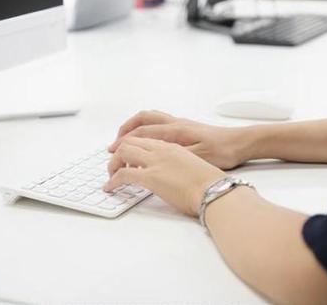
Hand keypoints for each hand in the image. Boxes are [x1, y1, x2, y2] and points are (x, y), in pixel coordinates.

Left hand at [105, 137, 227, 216]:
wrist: (216, 190)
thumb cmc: (211, 183)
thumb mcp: (194, 164)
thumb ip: (179, 163)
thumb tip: (172, 173)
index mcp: (173, 144)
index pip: (145, 136)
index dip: (131, 143)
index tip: (126, 152)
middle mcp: (162, 148)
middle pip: (131, 140)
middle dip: (118, 151)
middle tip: (115, 164)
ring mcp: (156, 161)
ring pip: (124, 152)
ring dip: (113, 163)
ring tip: (111, 175)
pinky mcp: (151, 177)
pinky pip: (123, 174)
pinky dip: (113, 180)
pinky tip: (110, 187)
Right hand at [109, 110, 253, 169]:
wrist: (241, 143)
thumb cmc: (222, 151)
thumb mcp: (196, 158)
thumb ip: (172, 158)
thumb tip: (148, 162)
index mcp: (174, 132)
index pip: (140, 137)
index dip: (122, 149)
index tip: (113, 162)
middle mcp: (174, 124)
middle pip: (139, 123)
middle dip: (122, 135)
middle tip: (112, 149)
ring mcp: (179, 123)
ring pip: (148, 118)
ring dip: (132, 126)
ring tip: (123, 139)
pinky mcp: (185, 126)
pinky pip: (157, 120)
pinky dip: (145, 125)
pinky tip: (146, 137)